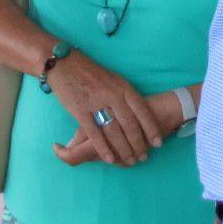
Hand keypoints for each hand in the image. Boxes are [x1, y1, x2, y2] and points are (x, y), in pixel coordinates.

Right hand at [43, 51, 163, 165]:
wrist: (64, 63)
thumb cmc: (90, 73)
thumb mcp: (113, 79)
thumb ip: (124, 95)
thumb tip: (138, 114)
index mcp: (122, 87)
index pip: (142, 110)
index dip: (151, 128)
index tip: (158, 142)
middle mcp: (112, 95)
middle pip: (130, 124)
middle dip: (139, 143)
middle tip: (143, 157)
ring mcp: (96, 103)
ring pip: (114, 131)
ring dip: (124, 149)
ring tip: (130, 160)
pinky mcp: (80, 111)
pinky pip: (95, 133)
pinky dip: (103, 148)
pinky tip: (110, 159)